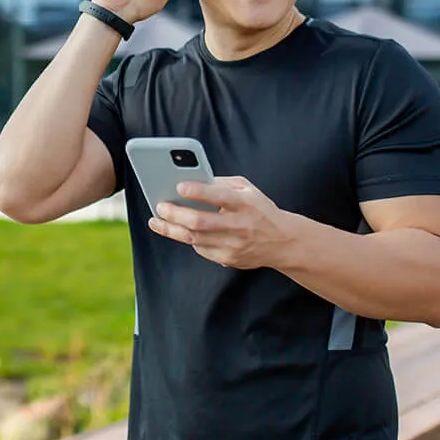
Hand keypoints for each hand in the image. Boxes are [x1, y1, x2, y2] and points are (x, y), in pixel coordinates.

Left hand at [148, 176, 292, 269]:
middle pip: (200, 222)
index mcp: (246, 203)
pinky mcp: (228, 259)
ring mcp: (234, 245)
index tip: (179, 186)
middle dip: (176, 213)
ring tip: (156, 221)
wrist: (283, 242)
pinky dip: (188, 239)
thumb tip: (194, 180)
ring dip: (171, 229)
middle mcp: (240, 225)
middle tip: (160, 205)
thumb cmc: (260, 210)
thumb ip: (223, 183)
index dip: (198, 191)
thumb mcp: (248, 190)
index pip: (219, 196)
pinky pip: (201, 249)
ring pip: (195, 239)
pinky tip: (177, 231)